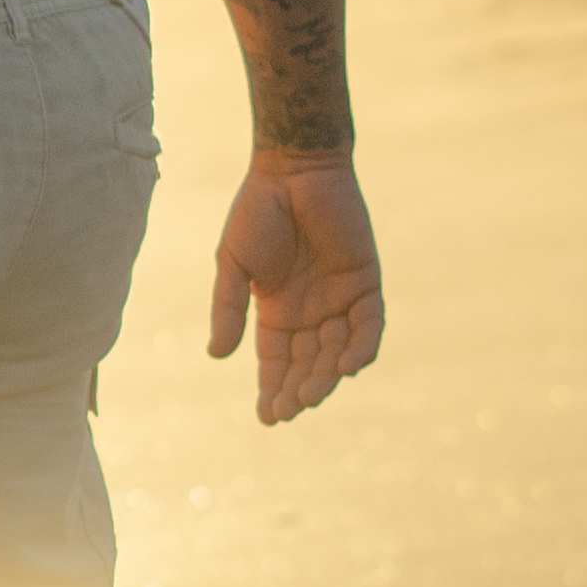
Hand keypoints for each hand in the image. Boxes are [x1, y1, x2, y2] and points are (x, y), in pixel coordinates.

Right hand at [206, 152, 384, 425]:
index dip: (272, 389)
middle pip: (308, 363)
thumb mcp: (233, 264)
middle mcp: (310, 310)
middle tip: (290, 409)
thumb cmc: (258, 211)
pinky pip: (369, 325)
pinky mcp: (365, 282)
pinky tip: (347, 367)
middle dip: (299, 389)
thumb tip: (217, 357)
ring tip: (312, 395)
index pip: (276, 361)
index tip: (268, 418)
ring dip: (327, 376)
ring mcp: (339, 298)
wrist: (293, 168)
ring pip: (338, 351)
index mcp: (276, 309)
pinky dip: (361, 347)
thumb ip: (229, 308)